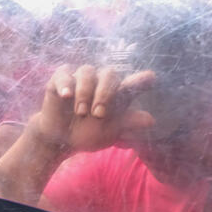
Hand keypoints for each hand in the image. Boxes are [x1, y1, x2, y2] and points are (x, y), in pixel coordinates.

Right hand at [33, 65, 155, 152]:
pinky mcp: (60, 79)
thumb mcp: (110, 132)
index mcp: (116, 94)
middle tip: (99, 114)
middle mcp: (100, 82)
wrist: (62, 140)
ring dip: (85, 92)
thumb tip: (151, 121)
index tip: (150, 78)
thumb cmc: (89, 133)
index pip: (132, 83)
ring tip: (81, 113)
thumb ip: (128, 123)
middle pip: (109, 74)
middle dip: (105, 94)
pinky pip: (64, 74)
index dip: (141, 80)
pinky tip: (66, 96)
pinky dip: (66, 83)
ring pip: (87, 72)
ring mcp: (80, 78)